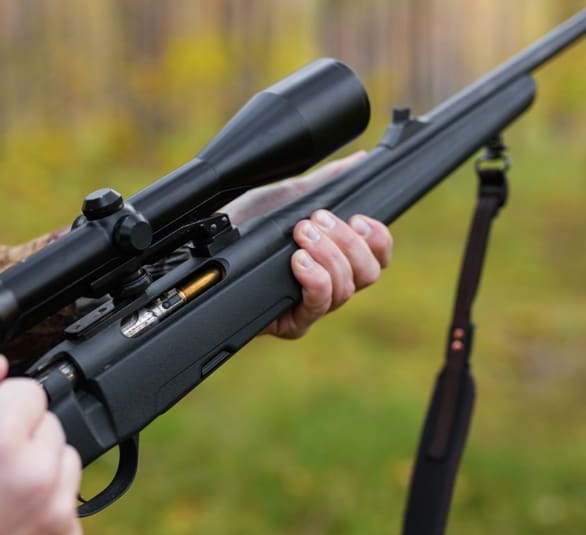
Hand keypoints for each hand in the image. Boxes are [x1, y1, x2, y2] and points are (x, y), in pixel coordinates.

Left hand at [222, 152, 392, 339]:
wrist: (207, 249)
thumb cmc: (244, 226)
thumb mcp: (286, 197)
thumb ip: (325, 183)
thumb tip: (359, 160)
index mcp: (335, 257)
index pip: (377, 256)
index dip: (378, 239)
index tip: (359, 218)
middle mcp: (329, 283)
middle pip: (368, 274)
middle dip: (349, 242)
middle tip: (316, 220)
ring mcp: (311, 305)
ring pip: (346, 290)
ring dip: (329, 255)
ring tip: (301, 234)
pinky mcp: (292, 322)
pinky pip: (317, 307)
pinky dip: (315, 280)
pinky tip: (299, 262)